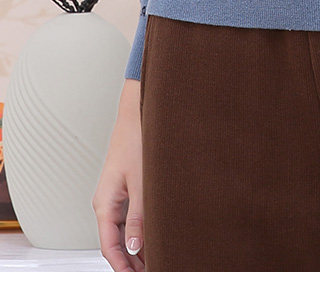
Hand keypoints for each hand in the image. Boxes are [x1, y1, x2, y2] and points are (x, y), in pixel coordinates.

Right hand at [92, 79, 145, 271]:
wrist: (138, 111)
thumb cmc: (136, 140)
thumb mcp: (141, 183)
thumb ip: (139, 217)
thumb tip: (137, 248)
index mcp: (104, 203)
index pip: (109, 247)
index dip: (123, 267)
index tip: (138, 278)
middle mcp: (108, 202)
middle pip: (116, 242)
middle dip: (132, 261)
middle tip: (154, 271)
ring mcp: (117, 195)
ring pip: (125, 231)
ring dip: (139, 246)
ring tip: (158, 259)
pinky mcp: (128, 187)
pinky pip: (131, 217)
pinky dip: (142, 229)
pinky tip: (157, 236)